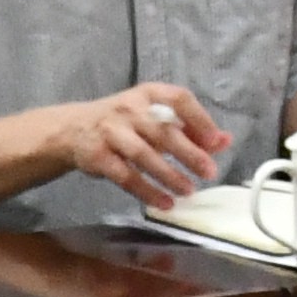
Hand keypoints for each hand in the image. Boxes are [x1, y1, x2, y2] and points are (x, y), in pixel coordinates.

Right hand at [43, 82, 235, 211]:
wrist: (71, 129)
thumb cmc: (122, 123)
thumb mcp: (153, 117)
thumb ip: (188, 128)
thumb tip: (224, 141)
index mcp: (148, 94)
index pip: (179, 99)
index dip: (200, 120)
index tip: (217, 142)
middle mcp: (129, 109)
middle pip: (163, 131)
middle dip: (189, 152)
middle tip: (209, 171)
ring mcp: (111, 132)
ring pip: (144, 154)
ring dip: (169, 174)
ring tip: (188, 190)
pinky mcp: (98, 156)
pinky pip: (125, 176)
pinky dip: (146, 191)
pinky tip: (164, 202)